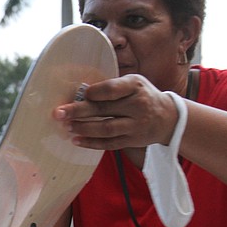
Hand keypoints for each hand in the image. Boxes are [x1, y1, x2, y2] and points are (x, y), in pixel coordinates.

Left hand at [54, 74, 177, 150]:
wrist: (168, 118)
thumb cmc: (142, 96)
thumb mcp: (133, 83)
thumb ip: (112, 87)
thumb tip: (80, 91)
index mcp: (136, 86)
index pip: (113, 89)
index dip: (95, 92)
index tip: (81, 94)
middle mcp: (138, 106)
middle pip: (104, 109)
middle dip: (78, 111)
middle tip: (58, 113)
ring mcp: (136, 126)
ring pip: (106, 128)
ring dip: (83, 128)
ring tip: (67, 126)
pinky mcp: (132, 141)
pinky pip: (109, 143)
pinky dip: (91, 143)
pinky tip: (76, 140)